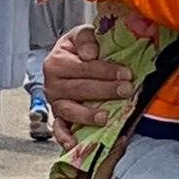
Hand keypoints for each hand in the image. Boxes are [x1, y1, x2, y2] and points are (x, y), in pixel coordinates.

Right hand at [43, 25, 134, 147]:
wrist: (68, 57)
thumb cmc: (79, 47)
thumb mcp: (81, 34)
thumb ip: (86, 38)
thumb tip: (90, 54)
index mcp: (56, 61)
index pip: (84, 67)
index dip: (106, 71)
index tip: (127, 74)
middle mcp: (51, 83)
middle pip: (80, 89)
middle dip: (105, 90)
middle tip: (127, 90)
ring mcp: (54, 101)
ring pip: (69, 110)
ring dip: (88, 115)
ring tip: (106, 116)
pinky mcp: (57, 116)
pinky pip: (58, 129)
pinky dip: (64, 137)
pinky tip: (74, 144)